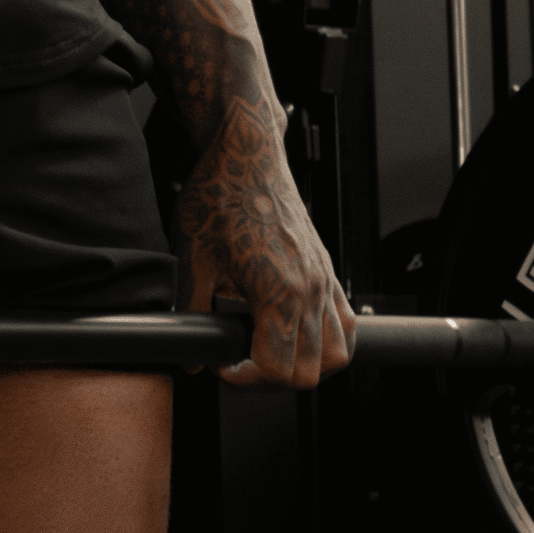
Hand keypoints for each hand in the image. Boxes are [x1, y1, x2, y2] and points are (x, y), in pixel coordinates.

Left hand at [175, 98, 354, 387]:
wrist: (245, 154)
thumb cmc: (220, 195)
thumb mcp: (191, 259)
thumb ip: (191, 312)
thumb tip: (188, 355)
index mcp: (279, 291)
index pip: (278, 368)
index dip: (244, 378)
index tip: (221, 364)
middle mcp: (311, 289)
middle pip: (310, 371)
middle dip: (269, 377)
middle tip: (237, 361)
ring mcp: (324, 280)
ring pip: (337, 353)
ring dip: (303, 364)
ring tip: (265, 351)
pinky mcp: (327, 269)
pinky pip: (345, 323)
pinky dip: (326, 341)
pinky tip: (292, 332)